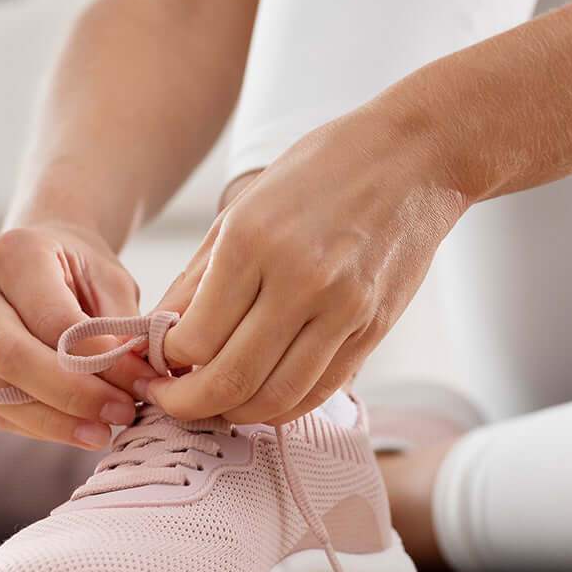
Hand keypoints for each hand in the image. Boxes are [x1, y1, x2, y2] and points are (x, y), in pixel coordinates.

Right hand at [0, 225, 159, 448]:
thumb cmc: (78, 270)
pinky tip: (75, 430)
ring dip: (53, 420)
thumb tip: (137, 380)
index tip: (139, 383)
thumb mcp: (111, 281)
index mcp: (14, 255)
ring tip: (102, 432)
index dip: (96, 359)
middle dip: (70, 394)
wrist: (38, 263)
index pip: (51, 319)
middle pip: (9, 356)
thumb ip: (122, 326)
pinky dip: (38, 426)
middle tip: (119, 413)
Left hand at [148, 111, 469, 423]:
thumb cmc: (324, 169)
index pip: (194, 338)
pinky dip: (282, 407)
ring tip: (213, 405)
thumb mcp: (245, 205)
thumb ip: (197, 275)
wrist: (415, 156)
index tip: (156, 363)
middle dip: (186, 404)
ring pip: (275, 398)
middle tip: (169, 401)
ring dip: (234, 415)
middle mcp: (299, 279)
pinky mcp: (373, 328)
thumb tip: (158, 332)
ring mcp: (343, 309)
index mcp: (253, 240)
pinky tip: (260, 398)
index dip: (164, 364)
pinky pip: (320, 390)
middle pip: (229, 379)